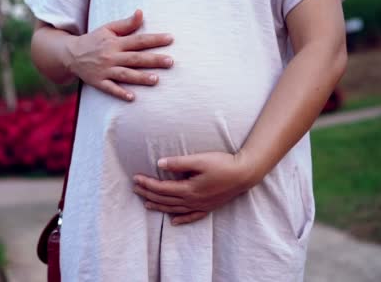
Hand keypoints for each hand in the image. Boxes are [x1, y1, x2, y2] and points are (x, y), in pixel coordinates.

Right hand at [66, 9, 174, 101]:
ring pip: (125, 74)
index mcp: (115, 42)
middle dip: (153, 60)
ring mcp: (104, 70)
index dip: (154, 39)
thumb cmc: (94, 40)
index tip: (170, 39)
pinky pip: (110, 88)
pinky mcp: (98, 82)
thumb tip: (141, 13)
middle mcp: (111, 56)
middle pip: (135, 58)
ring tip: (156, 80)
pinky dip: (120, 93)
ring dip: (140, 77)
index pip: (138, 40)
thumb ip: (126, 24)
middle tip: (170, 62)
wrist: (70, 54)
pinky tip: (132, 98)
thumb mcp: (108, 29)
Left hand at [132, 151, 257, 224]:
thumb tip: (159, 163)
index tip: (136, 178)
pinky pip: (192, 217)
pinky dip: (181, 220)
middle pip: (165, 199)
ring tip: (146, 203)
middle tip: (135, 189)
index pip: (162, 188)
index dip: (147, 184)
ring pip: (175, 209)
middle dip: (148, 194)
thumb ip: (179, 163)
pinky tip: (173, 222)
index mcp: (189, 189)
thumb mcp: (199, 160)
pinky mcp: (209, 207)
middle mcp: (193, 200)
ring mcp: (201, 206)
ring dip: (159, 206)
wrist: (246, 173)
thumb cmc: (223, 164)